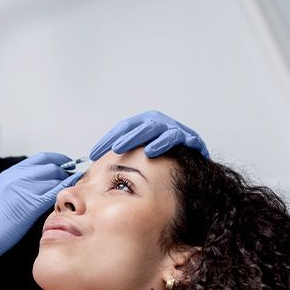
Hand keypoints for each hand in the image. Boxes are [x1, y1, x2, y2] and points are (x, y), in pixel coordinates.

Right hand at [0, 153, 81, 279]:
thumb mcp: (2, 198)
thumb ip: (20, 189)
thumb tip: (40, 189)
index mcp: (8, 174)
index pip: (41, 159)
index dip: (59, 162)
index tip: (68, 168)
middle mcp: (15, 176)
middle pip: (51, 166)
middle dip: (67, 172)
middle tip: (77, 180)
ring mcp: (22, 189)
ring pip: (54, 177)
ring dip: (68, 182)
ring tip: (77, 190)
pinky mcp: (28, 204)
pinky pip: (53, 193)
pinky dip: (65, 192)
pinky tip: (71, 198)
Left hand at [89, 110, 208, 160]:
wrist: (196, 165)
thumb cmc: (168, 160)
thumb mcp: (144, 154)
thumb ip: (126, 157)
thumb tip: (97, 167)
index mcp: (146, 124)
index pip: (123, 128)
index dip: (107, 140)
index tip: (93, 154)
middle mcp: (159, 122)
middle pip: (137, 126)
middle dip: (123, 138)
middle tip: (111, 149)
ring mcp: (174, 128)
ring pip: (154, 129)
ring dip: (138, 138)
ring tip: (123, 148)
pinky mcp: (190, 138)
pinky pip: (175, 137)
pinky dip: (163, 143)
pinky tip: (152, 151)